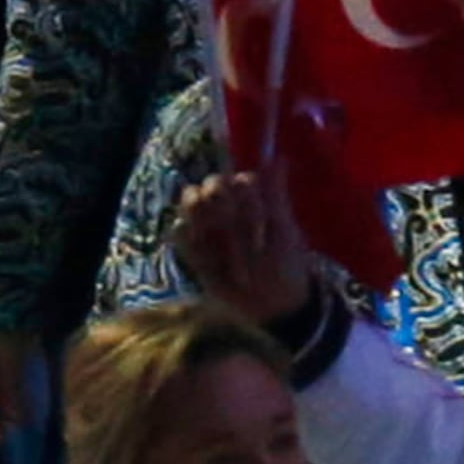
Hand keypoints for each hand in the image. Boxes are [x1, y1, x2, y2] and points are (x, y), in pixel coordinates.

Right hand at [176, 162, 317, 329]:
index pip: (241, 180)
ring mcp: (208, 226)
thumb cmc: (285, 264)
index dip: (248, 198)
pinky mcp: (192, 248)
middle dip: (223, 205)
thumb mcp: (285, 234)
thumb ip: (277, 198)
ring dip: (202, 216)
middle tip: (239, 236)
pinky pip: (178, 231)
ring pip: (191, 201)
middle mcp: (228, 207)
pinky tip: (203, 253)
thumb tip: (279, 157)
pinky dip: (186, 236)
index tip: (261, 225)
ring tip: (220, 245)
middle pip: (212, 185)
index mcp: (253, 200)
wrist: (272, 306)